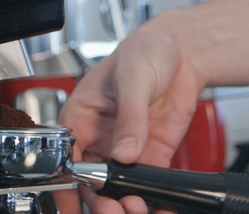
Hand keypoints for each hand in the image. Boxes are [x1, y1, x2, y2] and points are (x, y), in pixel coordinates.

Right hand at [55, 22, 205, 212]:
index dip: (69, 187)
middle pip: (92, 184)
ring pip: (119, 190)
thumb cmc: (145, 50)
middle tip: (117, 211)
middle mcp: (100, 138)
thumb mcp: (133, 79)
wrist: (182, 50)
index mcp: (81, 118)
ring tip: (137, 210)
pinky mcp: (152, 154)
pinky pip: (150, 184)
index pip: (66, 161)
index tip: (79, 204)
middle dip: (101, 204)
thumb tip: (123, 152)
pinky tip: (160, 207)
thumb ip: (129, 117)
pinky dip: (154, 200)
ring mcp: (126, 149)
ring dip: (126, 205)